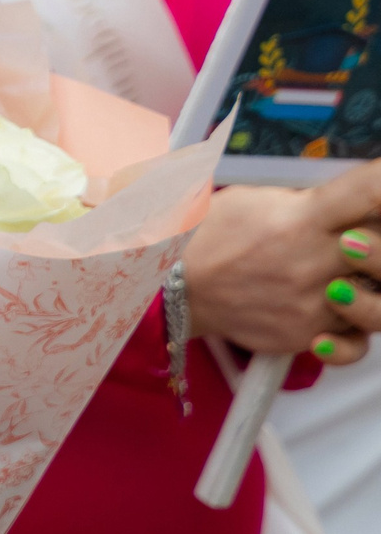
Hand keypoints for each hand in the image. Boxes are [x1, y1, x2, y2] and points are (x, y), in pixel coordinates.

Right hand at [182, 159, 380, 361]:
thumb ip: (308, 202)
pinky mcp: (307, 334)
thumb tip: (347, 203)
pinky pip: (357, 341)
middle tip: (360, 238)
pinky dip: (353, 332)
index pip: (371, 192)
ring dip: (370, 285)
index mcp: (303, 216)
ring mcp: (314, 302)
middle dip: (377, 240)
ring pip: (380, 298)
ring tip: (345, 276)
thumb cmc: (208, 239)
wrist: (172, 285)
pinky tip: (338, 313)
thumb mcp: (254, 199)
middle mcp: (314, 259)